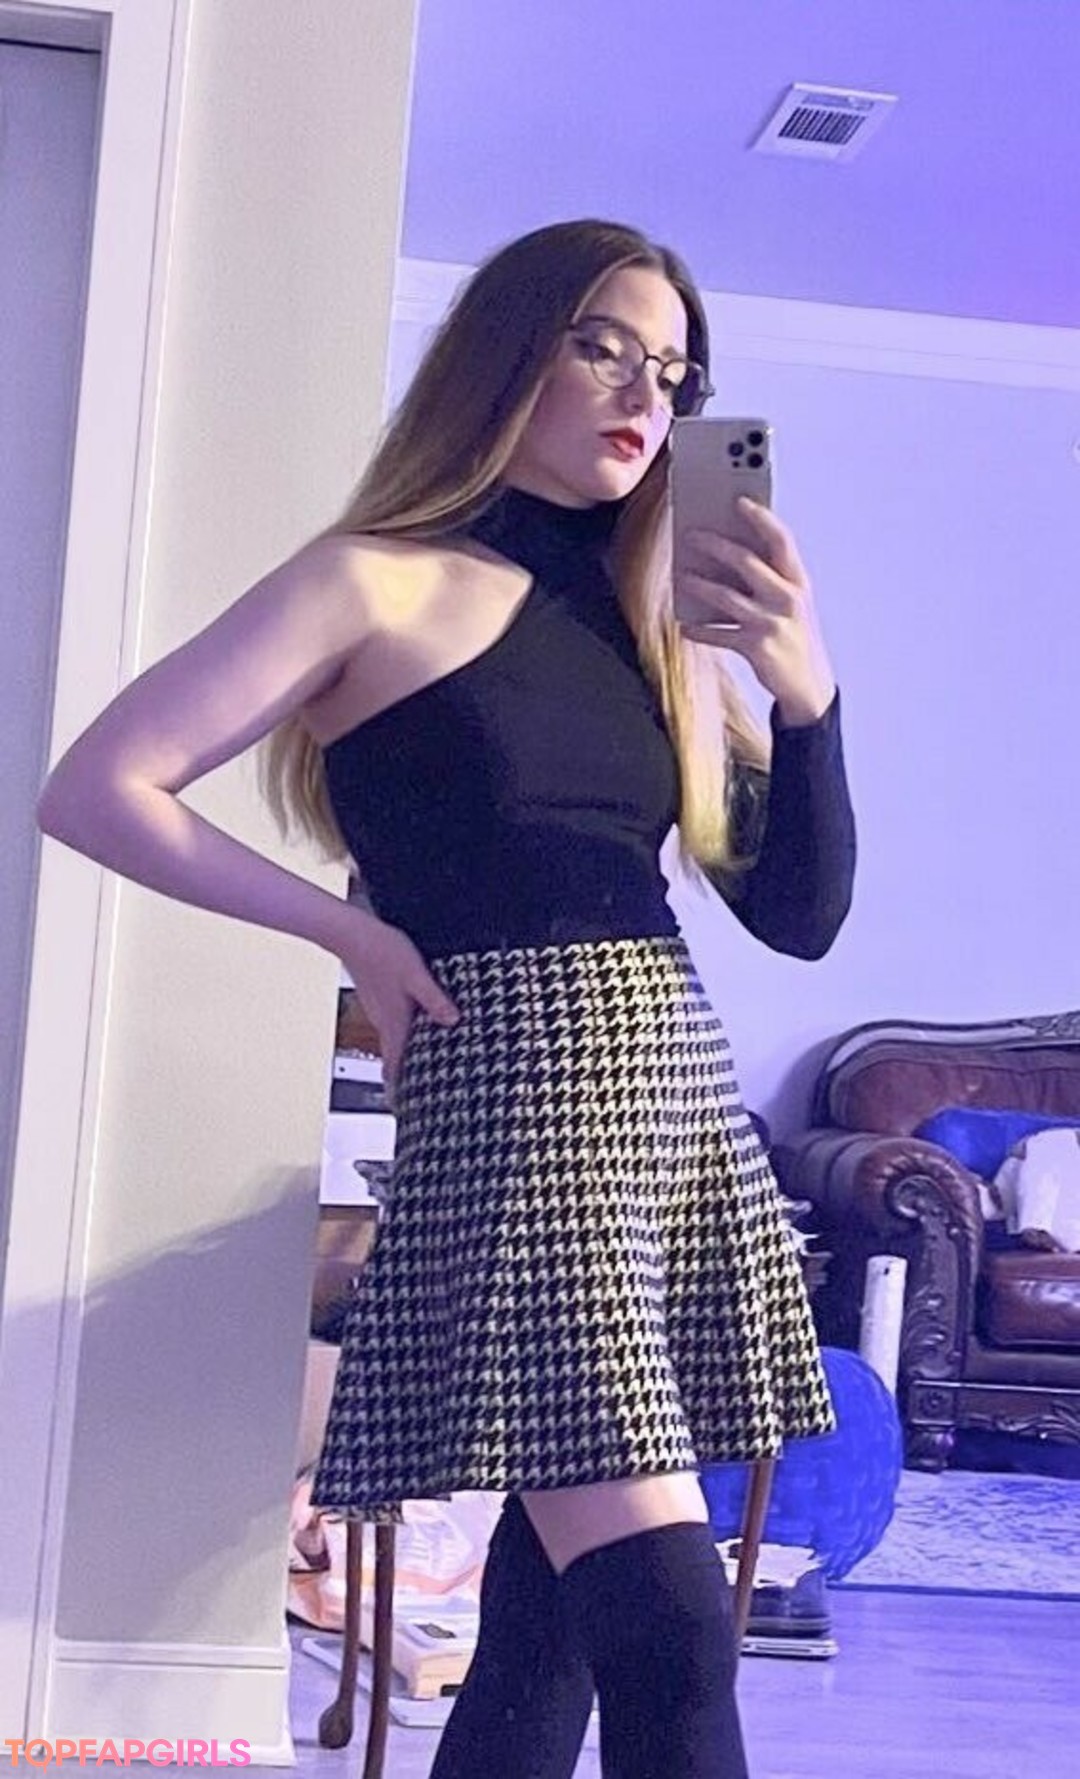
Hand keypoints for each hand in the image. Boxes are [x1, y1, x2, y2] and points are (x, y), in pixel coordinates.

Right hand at [337, 910, 459, 1106]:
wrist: (351, 933)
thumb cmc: (382, 952)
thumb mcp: (416, 975)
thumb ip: (434, 1000)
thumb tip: (454, 1021)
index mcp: (394, 1023)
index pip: (395, 1067)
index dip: (398, 1090)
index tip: (402, 1109)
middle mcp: (385, 1022)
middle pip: (396, 1059)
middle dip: (407, 1077)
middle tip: (421, 1092)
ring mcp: (380, 1010)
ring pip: (396, 1042)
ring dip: (408, 1055)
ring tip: (426, 1064)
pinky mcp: (380, 998)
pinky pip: (395, 1024)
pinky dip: (406, 1034)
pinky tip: (419, 1026)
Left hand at [676, 497, 835, 725]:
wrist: (808, 684)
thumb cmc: (792, 634)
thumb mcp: (791, 603)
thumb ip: (769, 578)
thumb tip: (726, 551)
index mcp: (798, 582)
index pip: (781, 540)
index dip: (761, 518)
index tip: (739, 501)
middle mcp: (788, 599)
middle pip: (747, 562)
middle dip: (716, 545)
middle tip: (691, 535)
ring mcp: (772, 624)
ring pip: (726, 597)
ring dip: (699, 585)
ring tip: (681, 577)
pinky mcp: (757, 648)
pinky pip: (719, 635)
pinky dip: (699, 630)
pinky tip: (685, 626)